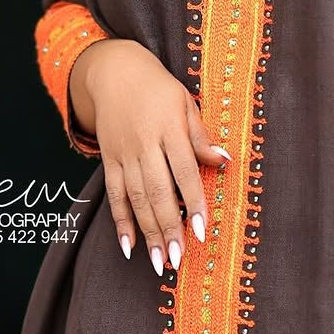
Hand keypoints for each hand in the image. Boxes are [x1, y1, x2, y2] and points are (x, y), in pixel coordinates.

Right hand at [71, 39, 230, 275]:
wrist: (113, 72)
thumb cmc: (158, 88)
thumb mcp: (185, 102)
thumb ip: (200, 135)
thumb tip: (224, 161)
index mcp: (169, 128)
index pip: (184, 171)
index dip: (193, 201)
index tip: (200, 231)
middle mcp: (145, 144)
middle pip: (158, 191)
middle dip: (168, 227)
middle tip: (178, 258)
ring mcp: (124, 154)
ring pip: (136, 198)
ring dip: (148, 233)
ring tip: (160, 262)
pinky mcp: (108, 159)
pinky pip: (114, 195)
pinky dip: (121, 221)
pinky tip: (129, 247)